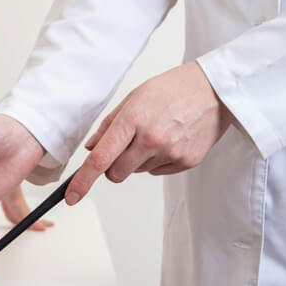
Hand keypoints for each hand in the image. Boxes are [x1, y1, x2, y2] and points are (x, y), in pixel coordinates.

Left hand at [66, 62, 232, 204]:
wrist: (214, 90)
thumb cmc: (173, 89)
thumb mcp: (135, 97)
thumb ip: (110, 125)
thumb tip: (91, 148)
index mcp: (133, 119)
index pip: (100, 159)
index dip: (83, 181)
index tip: (72, 196)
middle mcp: (151, 139)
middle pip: (116, 174)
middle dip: (113, 167)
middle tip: (125, 147)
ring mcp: (170, 152)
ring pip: (137, 172)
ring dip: (139, 159)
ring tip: (156, 133)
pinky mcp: (186, 162)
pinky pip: (158, 171)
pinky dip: (158, 160)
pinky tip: (170, 139)